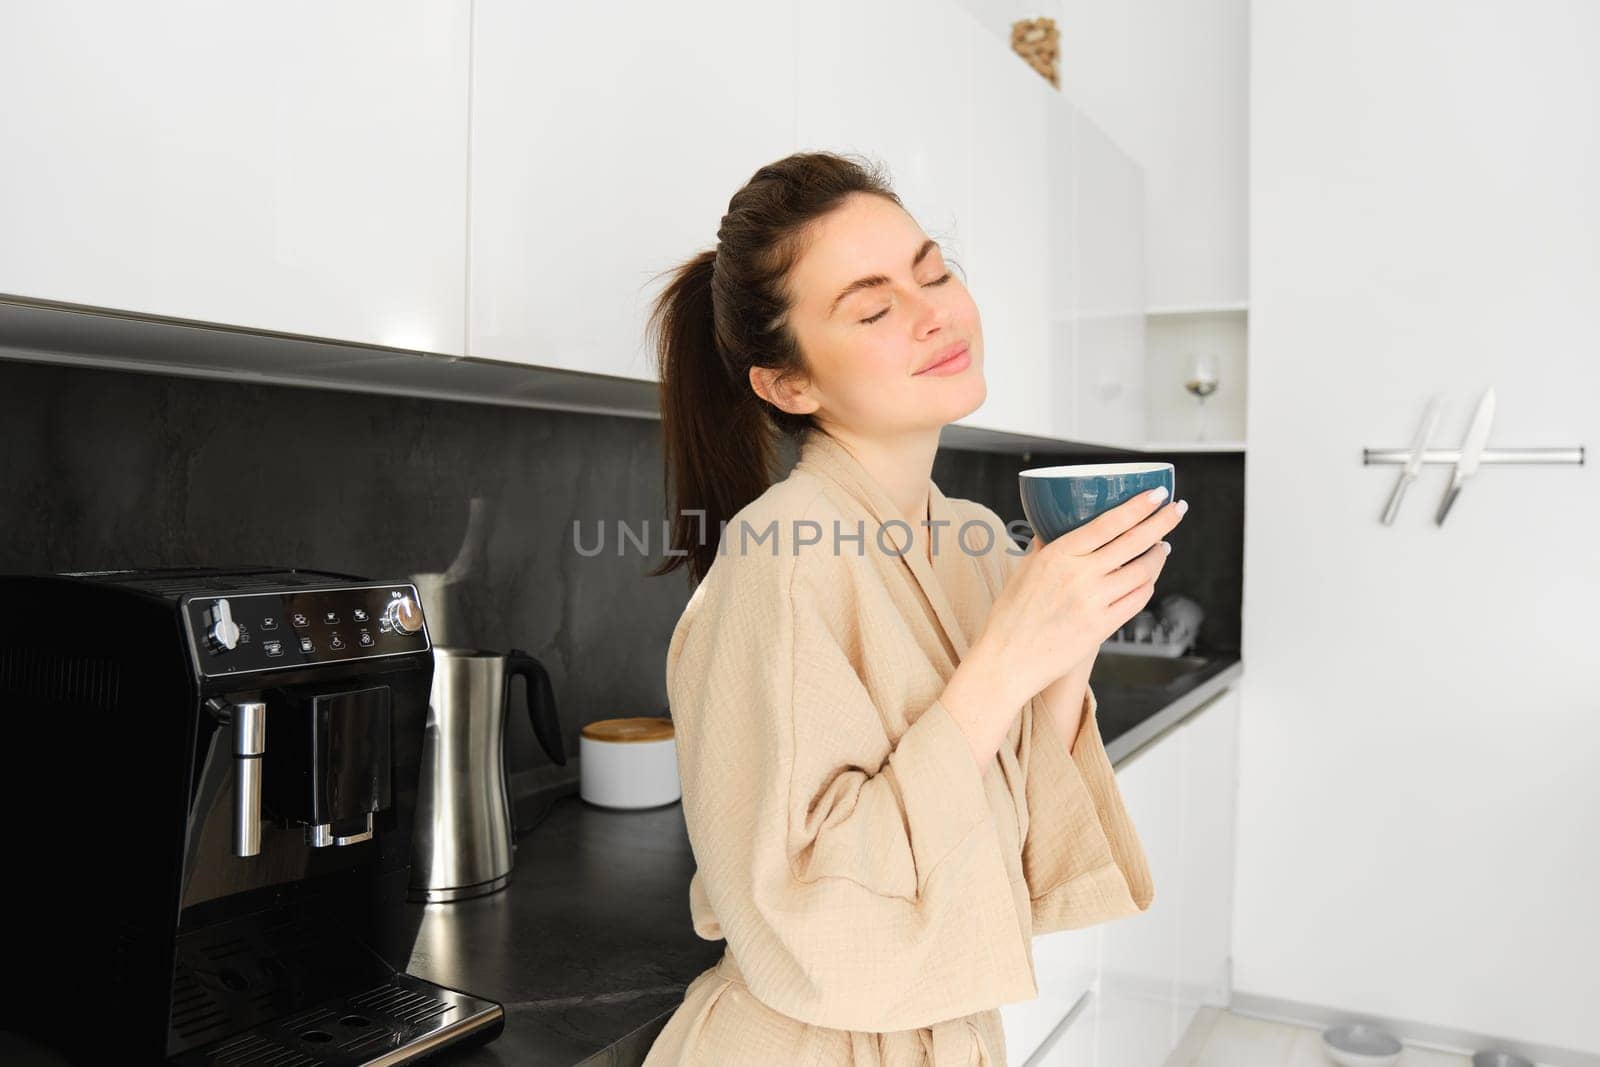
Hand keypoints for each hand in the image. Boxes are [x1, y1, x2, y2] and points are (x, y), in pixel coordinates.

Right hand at [974, 488, 1185, 706]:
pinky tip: (1149, 578)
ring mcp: (1094, 602)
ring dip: (1158, 555)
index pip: (1107, 523)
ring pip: (1142, 572)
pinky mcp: (1102, 627)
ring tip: (1163, 546)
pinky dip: (1148, 585)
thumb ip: (1044, 547)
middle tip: (1176, 509)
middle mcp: (1079, 576)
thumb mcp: (1023, 571)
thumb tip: (1053, 528)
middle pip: (1133, 542)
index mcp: (1058, 555)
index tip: (1156, 494)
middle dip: (1161, 522)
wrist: (1008, 659)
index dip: (1137, 507)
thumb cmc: (1010, 615)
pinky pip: (1137, 600)